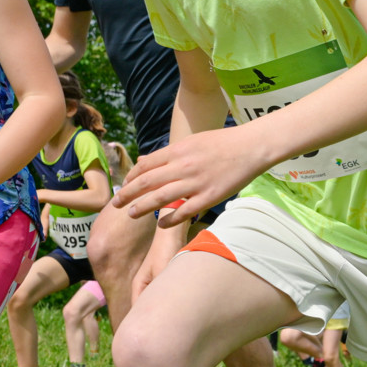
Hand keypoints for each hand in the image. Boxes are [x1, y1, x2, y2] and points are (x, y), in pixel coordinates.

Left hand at [113, 125, 269, 224]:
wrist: (251, 147)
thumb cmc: (222, 143)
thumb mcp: (192, 141)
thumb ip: (170, 154)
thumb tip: (147, 161)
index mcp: (178, 151)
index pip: (146, 165)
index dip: (131, 177)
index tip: (124, 185)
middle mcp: (183, 167)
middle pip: (147, 182)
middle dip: (128, 193)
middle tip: (116, 202)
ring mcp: (196, 183)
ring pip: (161, 198)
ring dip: (143, 207)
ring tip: (131, 213)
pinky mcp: (209, 197)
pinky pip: (184, 211)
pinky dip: (169, 219)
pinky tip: (160, 224)